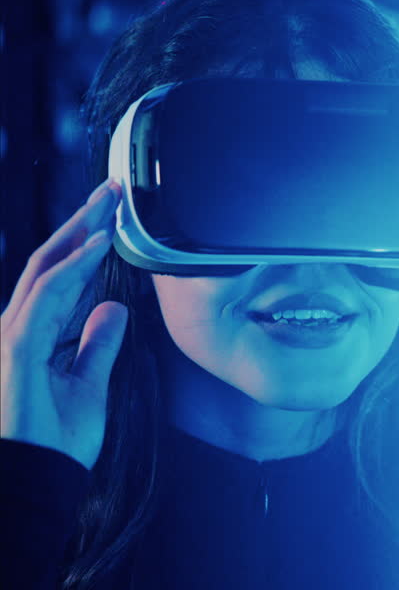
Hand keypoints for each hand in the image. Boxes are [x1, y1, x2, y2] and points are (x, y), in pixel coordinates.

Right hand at [1, 180, 127, 470]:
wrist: (36, 479)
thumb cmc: (56, 441)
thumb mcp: (90, 384)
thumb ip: (98, 345)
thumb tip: (115, 309)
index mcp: (32, 334)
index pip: (59, 277)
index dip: (84, 243)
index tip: (112, 216)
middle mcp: (16, 327)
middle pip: (50, 262)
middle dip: (80, 223)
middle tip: (111, 191)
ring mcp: (12, 335)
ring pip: (45, 269)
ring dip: (79, 232)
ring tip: (108, 204)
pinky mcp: (17, 347)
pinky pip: (47, 296)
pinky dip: (74, 268)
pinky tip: (98, 246)